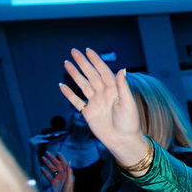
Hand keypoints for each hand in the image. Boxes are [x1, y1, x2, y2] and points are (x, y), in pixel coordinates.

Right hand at [40, 152, 74, 191]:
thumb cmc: (69, 191)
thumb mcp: (70, 181)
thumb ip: (69, 172)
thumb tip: (69, 162)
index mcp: (66, 173)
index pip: (64, 163)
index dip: (61, 158)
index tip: (57, 153)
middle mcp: (62, 174)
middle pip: (57, 164)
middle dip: (52, 158)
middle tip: (47, 153)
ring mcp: (57, 178)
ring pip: (52, 169)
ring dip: (48, 163)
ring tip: (43, 158)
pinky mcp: (53, 182)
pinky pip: (48, 176)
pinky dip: (45, 172)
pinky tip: (41, 168)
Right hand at [59, 48, 149, 169]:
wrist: (123, 141)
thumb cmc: (129, 123)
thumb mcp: (128, 103)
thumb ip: (123, 86)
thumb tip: (122, 69)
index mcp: (114, 90)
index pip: (103, 71)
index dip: (96, 61)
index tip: (88, 51)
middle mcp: (104, 94)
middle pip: (91, 75)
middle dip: (82, 63)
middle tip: (73, 52)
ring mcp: (95, 103)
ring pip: (83, 85)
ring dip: (75, 75)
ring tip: (66, 64)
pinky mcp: (89, 113)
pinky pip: (76, 101)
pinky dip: (69, 94)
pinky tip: (62, 86)